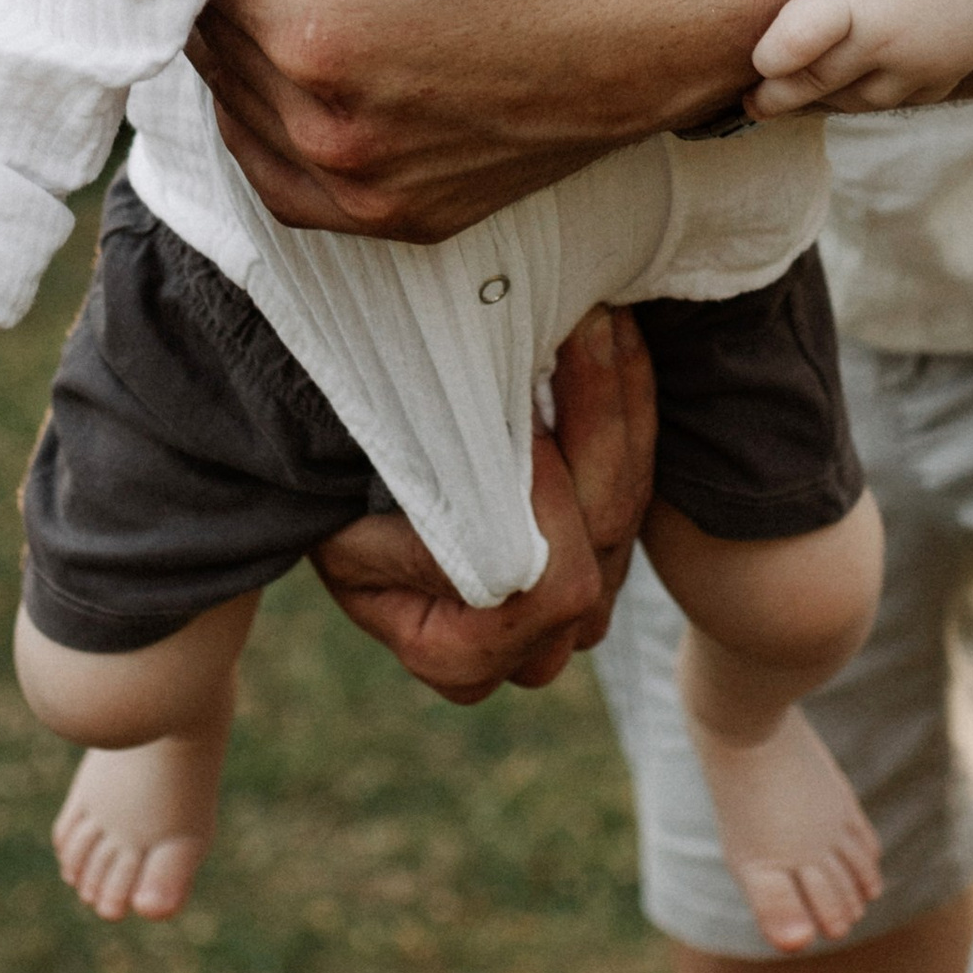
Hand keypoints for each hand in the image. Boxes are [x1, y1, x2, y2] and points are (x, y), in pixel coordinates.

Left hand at [157, 0, 807, 238]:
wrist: (690, 23)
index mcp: (318, 30)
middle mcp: (327, 129)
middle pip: (210, 37)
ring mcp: (365, 188)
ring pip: (238, 109)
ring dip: (250, 49)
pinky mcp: (403, 219)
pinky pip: (289, 178)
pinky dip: (284, 124)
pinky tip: (322, 66)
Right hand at [308, 302, 657, 700]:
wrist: (332, 476)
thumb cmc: (331, 497)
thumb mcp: (351, 521)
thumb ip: (433, 527)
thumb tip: (500, 509)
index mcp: (463, 657)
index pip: (553, 588)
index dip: (548, 497)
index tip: (522, 406)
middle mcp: (533, 648)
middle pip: (602, 537)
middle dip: (593, 422)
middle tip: (581, 325)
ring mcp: (578, 604)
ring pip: (630, 500)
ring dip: (615, 398)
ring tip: (598, 316)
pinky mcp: (603, 550)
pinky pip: (641, 475)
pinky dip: (627, 403)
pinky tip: (615, 338)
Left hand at [734, 0, 972, 113]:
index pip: (795, 48)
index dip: (766, 60)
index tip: (755, 60)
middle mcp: (886, 41)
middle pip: (812, 87)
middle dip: (776, 96)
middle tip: (751, 98)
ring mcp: (917, 67)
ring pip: (849, 103)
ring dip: (820, 98)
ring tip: (798, 84)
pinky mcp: (940, 82)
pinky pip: (888, 102)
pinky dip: (863, 95)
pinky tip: (846, 78)